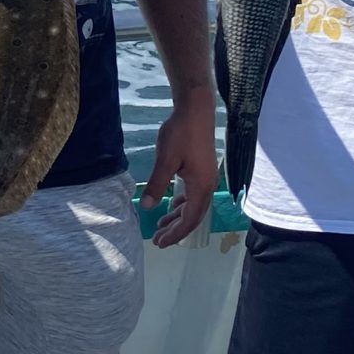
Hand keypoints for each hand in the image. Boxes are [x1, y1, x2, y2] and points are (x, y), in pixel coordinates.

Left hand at [143, 89, 218, 248]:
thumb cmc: (181, 133)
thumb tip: (146, 207)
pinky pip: (193, 195)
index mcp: (201, 187)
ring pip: (193, 206)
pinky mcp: (201, 170)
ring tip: (161, 226)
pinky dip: (182, 204)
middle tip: (158, 240)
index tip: (160, 243)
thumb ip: (157, 184)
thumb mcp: (166, 160)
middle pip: (193, 216)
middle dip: (176, 230)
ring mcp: (206, 178)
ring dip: (178, 217)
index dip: (176, 234)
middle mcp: (207, 186)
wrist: (195, 110)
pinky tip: (171, 206)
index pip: (190, 220)